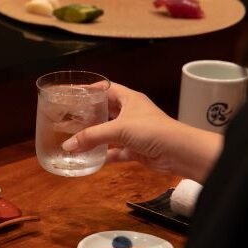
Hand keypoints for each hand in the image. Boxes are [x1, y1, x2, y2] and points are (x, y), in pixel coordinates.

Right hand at [61, 83, 222, 181]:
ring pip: (110, 133)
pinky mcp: (136, 149)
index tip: (73, 93)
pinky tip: (91, 159)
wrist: (180, 152)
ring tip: (75, 138)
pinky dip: (105, 155)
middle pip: (106, 111)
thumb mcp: (119, 129)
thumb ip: (92, 137)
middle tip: (69, 118)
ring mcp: (134, 132)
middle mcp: (131, 113)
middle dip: (89, 115)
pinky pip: (116, 151)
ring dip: (96, 137)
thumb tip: (67, 146)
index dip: (90, 89)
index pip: (106, 88)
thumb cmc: (152, 130)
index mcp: (129, 99)